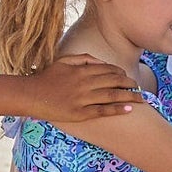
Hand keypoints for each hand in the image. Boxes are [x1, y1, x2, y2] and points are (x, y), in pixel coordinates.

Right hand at [17, 54, 138, 120]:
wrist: (30, 95)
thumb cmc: (47, 77)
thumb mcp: (64, 61)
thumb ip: (83, 58)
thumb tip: (102, 62)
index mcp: (81, 69)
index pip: (108, 70)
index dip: (121, 74)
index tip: (127, 77)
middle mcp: (84, 83)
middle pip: (114, 81)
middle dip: (130, 84)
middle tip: (138, 88)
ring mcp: (82, 98)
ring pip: (112, 95)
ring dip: (129, 96)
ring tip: (141, 98)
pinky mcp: (80, 113)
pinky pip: (103, 110)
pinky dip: (117, 109)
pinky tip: (129, 109)